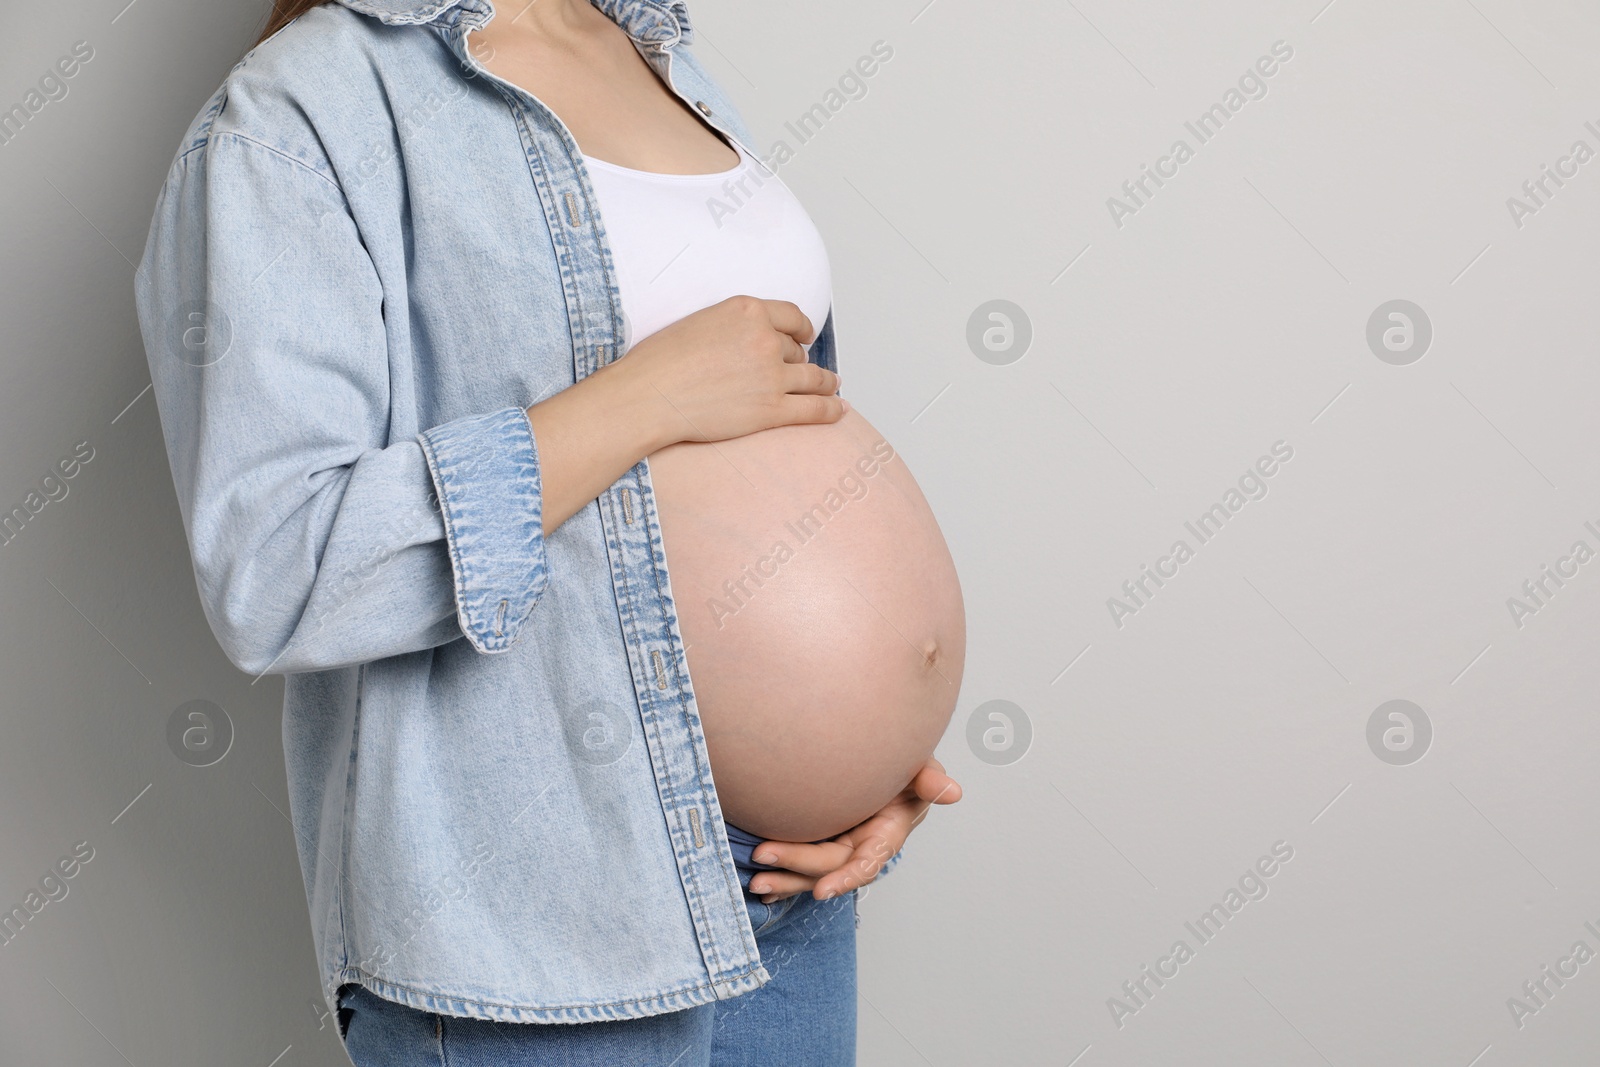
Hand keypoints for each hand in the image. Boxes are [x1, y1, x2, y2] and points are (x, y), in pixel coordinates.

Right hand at [620, 295, 844, 445]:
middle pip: (795, 351)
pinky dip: (830, 409)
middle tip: (797, 370)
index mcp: (748, 311)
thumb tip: (751, 339)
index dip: (802, 328)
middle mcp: (765, 339)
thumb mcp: (702, 321)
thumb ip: (734, 325)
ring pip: (813, 377)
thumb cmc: (661, 362)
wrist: (649, 396)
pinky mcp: (772, 410)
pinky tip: (838, 410)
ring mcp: (772, 376)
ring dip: (825, 383)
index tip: (806, 336)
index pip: (791, 317)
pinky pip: (813, 408)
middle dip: (796, 361)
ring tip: (832, 386)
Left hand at [744, 758, 961, 903]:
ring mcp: (840, 846)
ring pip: (811, 872)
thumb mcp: (919, 768)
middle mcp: (861, 847)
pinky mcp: (822, 840)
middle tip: (761, 854)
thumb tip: (954, 791)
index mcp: (885, 836)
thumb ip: (929, 780)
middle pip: (828, 864)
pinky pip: (801, 865)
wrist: (880, 758)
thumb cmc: (904, 764)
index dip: (845, 878)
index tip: (821, 890)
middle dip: (796, 865)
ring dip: (784, 878)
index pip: (866, 863)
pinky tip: (760, 885)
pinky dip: (782, 876)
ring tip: (755, 882)